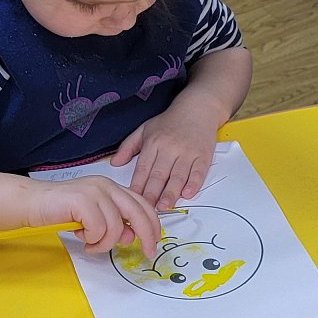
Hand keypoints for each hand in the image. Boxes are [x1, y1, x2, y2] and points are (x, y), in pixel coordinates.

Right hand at [27, 176, 159, 255]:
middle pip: (138, 213)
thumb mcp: (94, 218)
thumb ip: (114, 224)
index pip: (142, 204)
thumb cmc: (61, 211)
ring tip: (89, 243)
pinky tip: (79, 236)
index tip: (153, 243)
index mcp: (111, 188)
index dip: (152, 225)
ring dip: (104, 243)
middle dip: (146, 235)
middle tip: (146, 253)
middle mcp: (106, 186)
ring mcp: (95, 191)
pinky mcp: (83, 200)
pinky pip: (98, 229)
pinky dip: (91, 239)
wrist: (33, 203)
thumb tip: (131, 237)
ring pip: (116, 227)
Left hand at [111, 95, 221, 209]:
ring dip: (171, 193)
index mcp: (153, 142)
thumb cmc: (171, 121)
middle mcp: (170, 147)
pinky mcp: (203, 155)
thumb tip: (114, 163)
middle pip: (159, 175)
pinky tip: (188, 194)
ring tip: (164, 206)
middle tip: (147, 209)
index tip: (132, 199)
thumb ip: (128, 146)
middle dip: (152, 194)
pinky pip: (198, 172)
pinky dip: (194, 183)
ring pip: (178, 176)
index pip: (143, 168)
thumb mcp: (145, 129)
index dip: (137, 185)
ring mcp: (187, 152)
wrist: (198, 108)